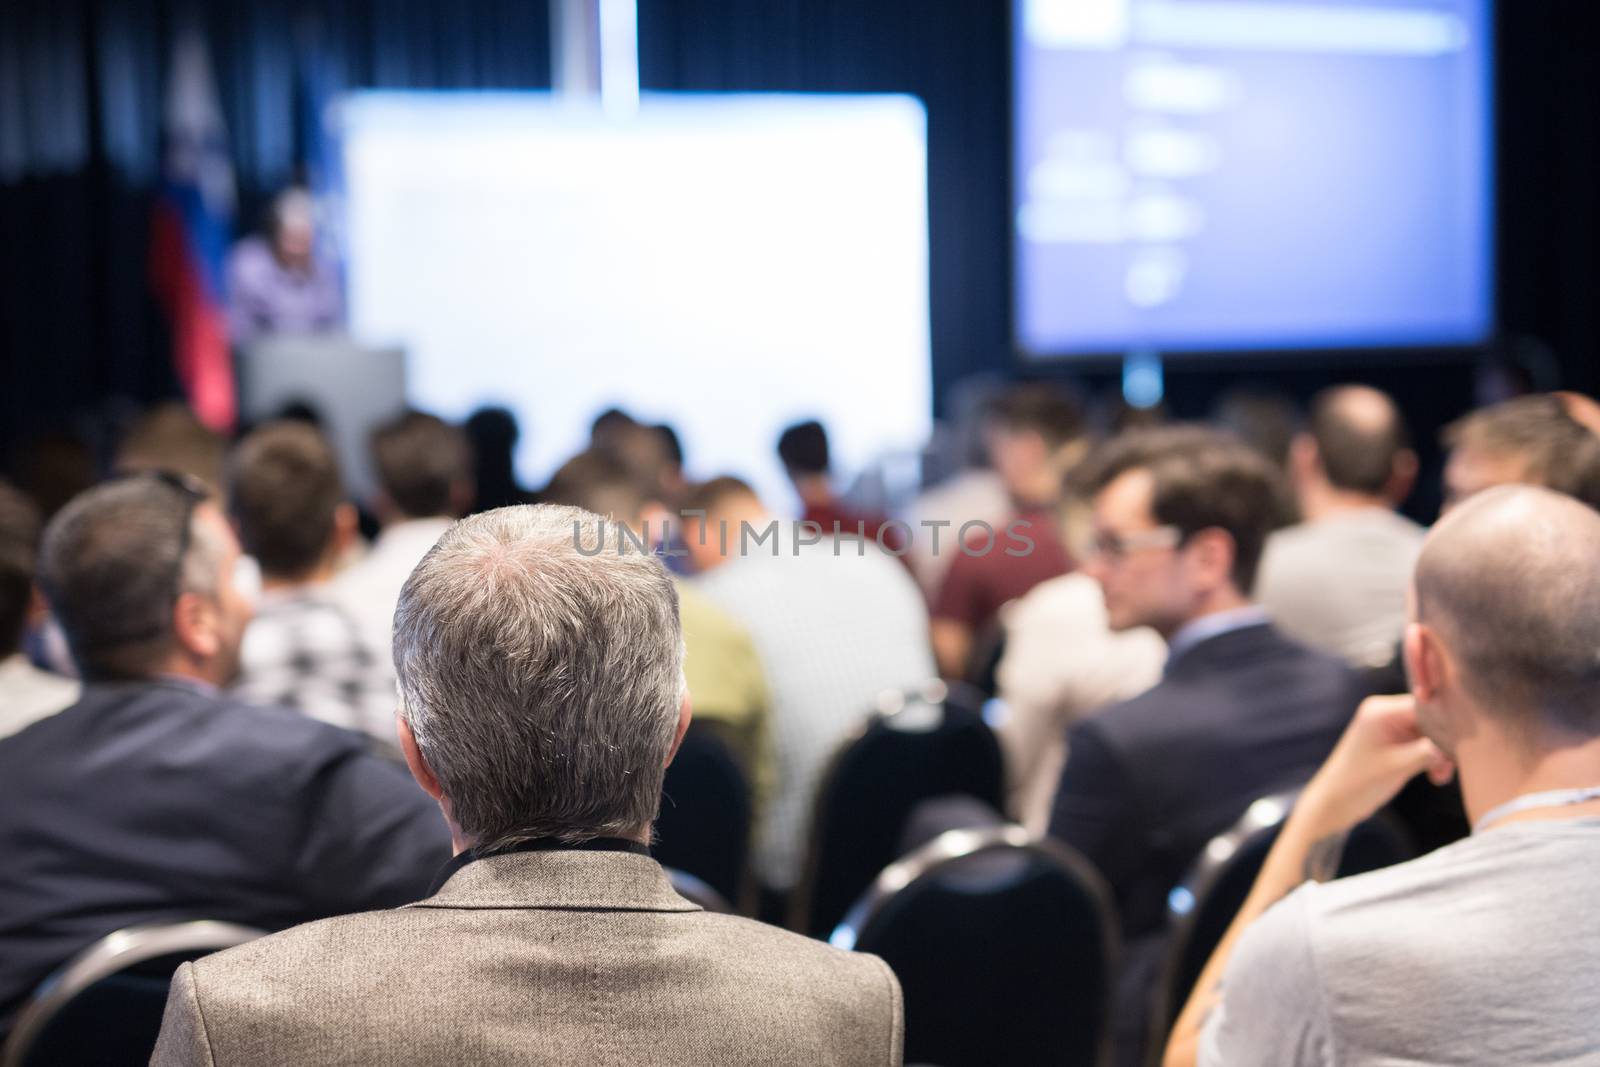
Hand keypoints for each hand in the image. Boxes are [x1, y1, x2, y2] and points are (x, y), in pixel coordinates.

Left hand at [1288, 694, 1453, 844]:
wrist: (1336, 802)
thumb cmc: (1360, 783)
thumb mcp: (1399, 766)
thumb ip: (1429, 751)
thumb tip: (1459, 743)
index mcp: (1381, 710)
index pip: (1427, 705)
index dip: (1448, 723)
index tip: (1464, 745)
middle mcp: (1385, 711)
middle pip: (1431, 718)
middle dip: (1444, 743)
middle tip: (1450, 767)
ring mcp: (1390, 725)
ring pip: (1430, 733)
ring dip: (1439, 755)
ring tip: (1440, 777)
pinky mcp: (1394, 739)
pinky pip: (1423, 742)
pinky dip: (1432, 758)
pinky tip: (1436, 777)